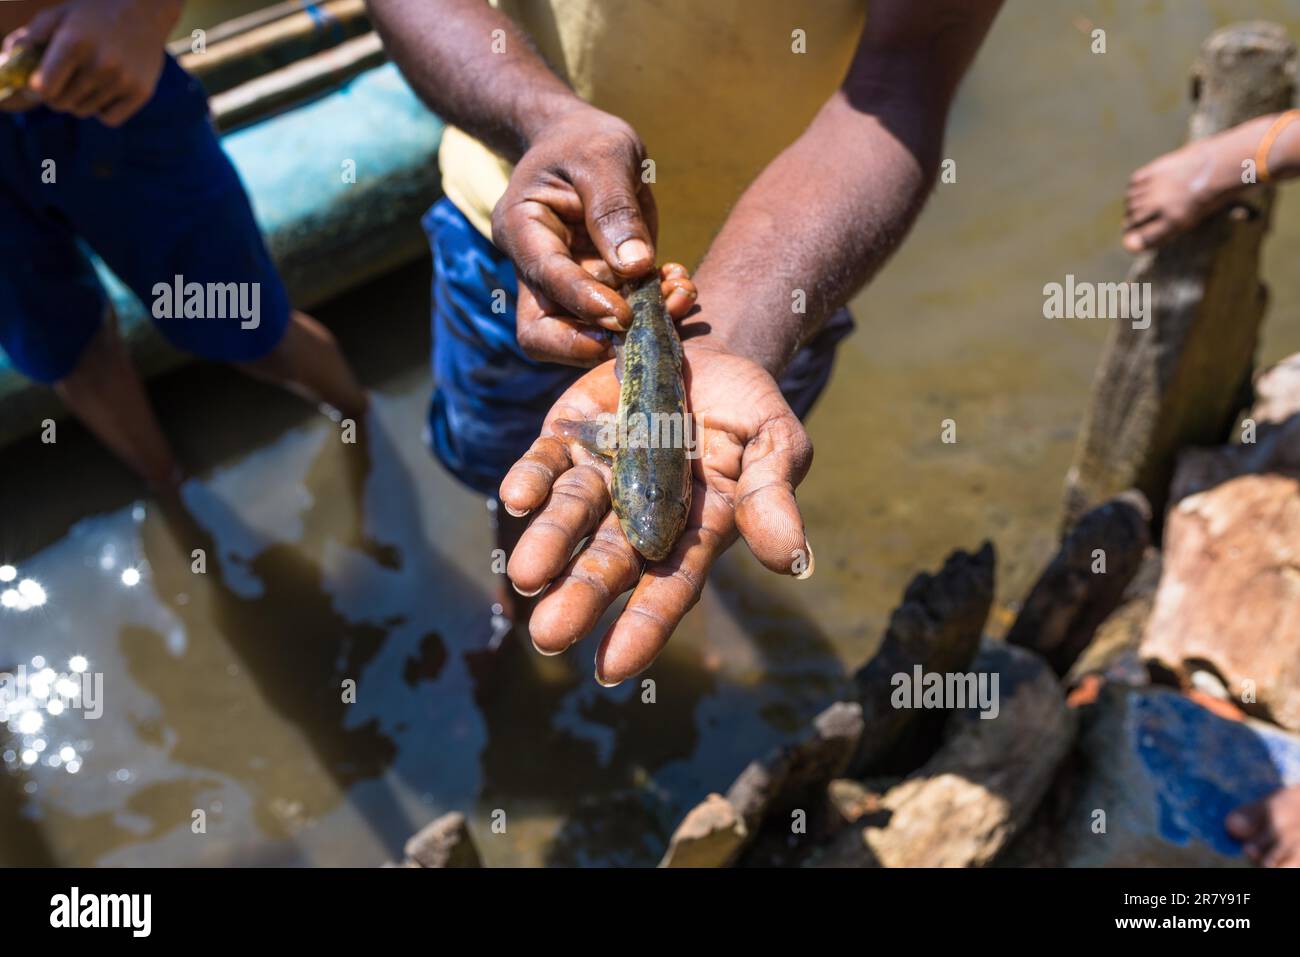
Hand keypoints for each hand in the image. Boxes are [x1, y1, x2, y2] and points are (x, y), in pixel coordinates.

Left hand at [6, 0, 180, 125]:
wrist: (145, 9)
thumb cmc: (95, 13)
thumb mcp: (60, 15)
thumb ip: (33, 35)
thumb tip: (9, 59)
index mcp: (73, 42)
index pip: (44, 88)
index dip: (38, 89)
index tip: (40, 83)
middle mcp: (99, 64)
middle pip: (61, 103)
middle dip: (56, 95)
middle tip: (63, 82)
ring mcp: (122, 80)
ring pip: (83, 111)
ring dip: (79, 101)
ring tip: (85, 82)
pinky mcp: (140, 92)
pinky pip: (109, 119)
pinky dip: (102, 110)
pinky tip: (104, 92)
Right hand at [492, 106, 696, 364]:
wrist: (583, 142)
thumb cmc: (584, 140)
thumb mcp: (603, 156)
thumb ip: (616, 209)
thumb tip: (635, 266)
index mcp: (522, 229)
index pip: (544, 278)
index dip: (581, 301)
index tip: (623, 313)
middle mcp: (535, 268)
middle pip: (542, 333)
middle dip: (591, 343)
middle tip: (644, 330)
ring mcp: (564, 286)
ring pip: (585, 333)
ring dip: (636, 328)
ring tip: (679, 295)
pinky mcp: (596, 291)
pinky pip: (620, 318)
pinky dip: (654, 310)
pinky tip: (679, 285)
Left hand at [499, 338, 814, 685]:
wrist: (704, 348)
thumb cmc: (747, 407)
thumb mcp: (774, 440)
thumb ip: (773, 496)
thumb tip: (793, 561)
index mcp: (697, 527)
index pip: (670, 584)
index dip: (643, 625)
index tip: (611, 668)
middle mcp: (641, 512)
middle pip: (609, 562)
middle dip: (580, 597)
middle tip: (548, 636)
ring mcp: (601, 476)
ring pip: (570, 518)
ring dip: (548, 546)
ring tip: (523, 575)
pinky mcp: (570, 437)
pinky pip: (545, 463)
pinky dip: (530, 480)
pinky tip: (516, 498)